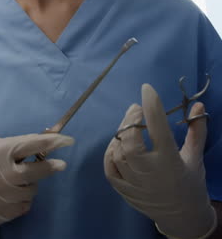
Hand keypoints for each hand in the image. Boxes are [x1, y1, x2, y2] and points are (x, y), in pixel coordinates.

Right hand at [0, 132, 73, 224]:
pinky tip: (12, 194)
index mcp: (7, 152)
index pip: (38, 144)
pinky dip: (23, 198)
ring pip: (34, 189)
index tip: (69, 141)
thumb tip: (44, 139)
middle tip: (60, 165)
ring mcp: (10, 194)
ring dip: (31, 184)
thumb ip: (19, 143)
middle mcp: (10, 174)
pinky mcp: (9, 211)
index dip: (57, 142)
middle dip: (52, 167)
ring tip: (18, 182)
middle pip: (41, 170)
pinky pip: (27, 204)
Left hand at [104, 84, 216, 238]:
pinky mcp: (124, 192)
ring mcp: (135, 185)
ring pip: (118, 153)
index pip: (159, 130)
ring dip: (121, 133)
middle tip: (136, 109)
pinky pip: (110, 168)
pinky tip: (119, 142)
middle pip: (131, 143)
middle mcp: (150, 174)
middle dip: (131, 120)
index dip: (152, 107)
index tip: (147, 89)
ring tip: (130, 123)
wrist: (183, 218)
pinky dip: (111, 151)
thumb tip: (197, 105)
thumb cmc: (191, 183)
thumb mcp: (195, 157)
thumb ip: (196, 130)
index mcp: (171, 163)